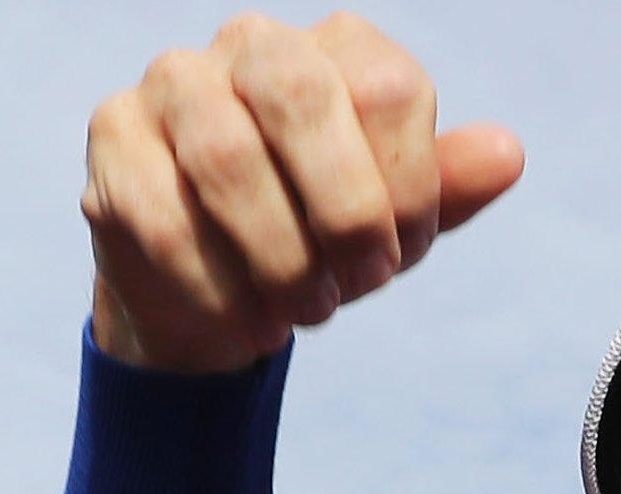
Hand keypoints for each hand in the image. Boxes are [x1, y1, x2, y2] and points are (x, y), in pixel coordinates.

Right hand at [82, 12, 524, 372]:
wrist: (225, 291)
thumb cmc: (326, 238)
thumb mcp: (402, 222)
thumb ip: (453, 187)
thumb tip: (509, 154)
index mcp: (342, 49)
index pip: (389, 90)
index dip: (406, 188)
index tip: (399, 257)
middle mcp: (256, 42)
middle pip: (301, 102)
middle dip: (343, 216)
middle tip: (357, 289)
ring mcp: (174, 80)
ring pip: (225, 158)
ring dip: (280, 259)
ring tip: (306, 312)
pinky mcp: (112, 135)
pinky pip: (162, 213)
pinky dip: (219, 288)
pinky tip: (250, 323)